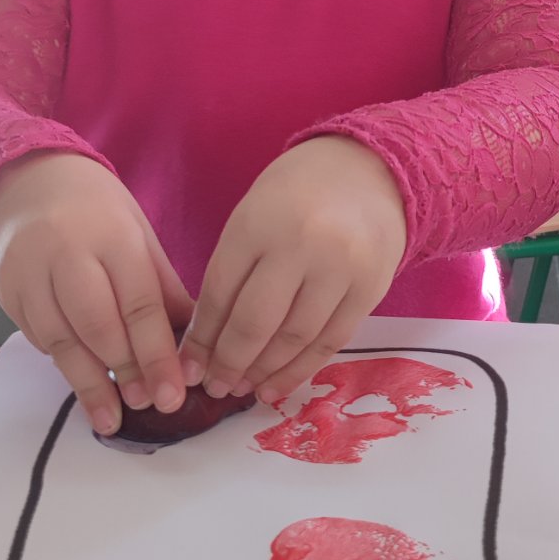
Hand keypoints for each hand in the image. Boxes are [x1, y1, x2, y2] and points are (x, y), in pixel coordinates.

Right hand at [0, 151, 192, 435]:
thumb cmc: (95, 211)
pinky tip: (83, 386)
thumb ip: (162, 287)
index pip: (139, 303)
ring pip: (60, 339)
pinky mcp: (6, 291)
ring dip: (89, 384)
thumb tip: (193, 342)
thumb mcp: (138, 233)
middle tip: (148, 405)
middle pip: (97, 325)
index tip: (172, 394)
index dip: (157, 354)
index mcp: (112, 236)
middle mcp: (67, 253)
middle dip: (125, 372)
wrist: (24, 182)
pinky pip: (37, 337)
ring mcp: (29, 273)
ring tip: (111, 418)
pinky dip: (63, 363)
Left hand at [180, 137, 407, 407]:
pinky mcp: (371, 288)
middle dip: (229, 363)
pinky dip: (302, 369)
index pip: (220, 292)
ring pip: (295, 338)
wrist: (371, 170)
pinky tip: (278, 384)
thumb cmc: (297, 195)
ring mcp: (341, 268)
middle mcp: (302, 244)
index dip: (201, 337)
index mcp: (259, 222)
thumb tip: (204, 344)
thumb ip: (231, 273)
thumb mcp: (253, 217)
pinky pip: (332, 341)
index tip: (187, 367)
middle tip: (214, 387)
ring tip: (243, 389)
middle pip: (256, 322)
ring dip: (265, 372)